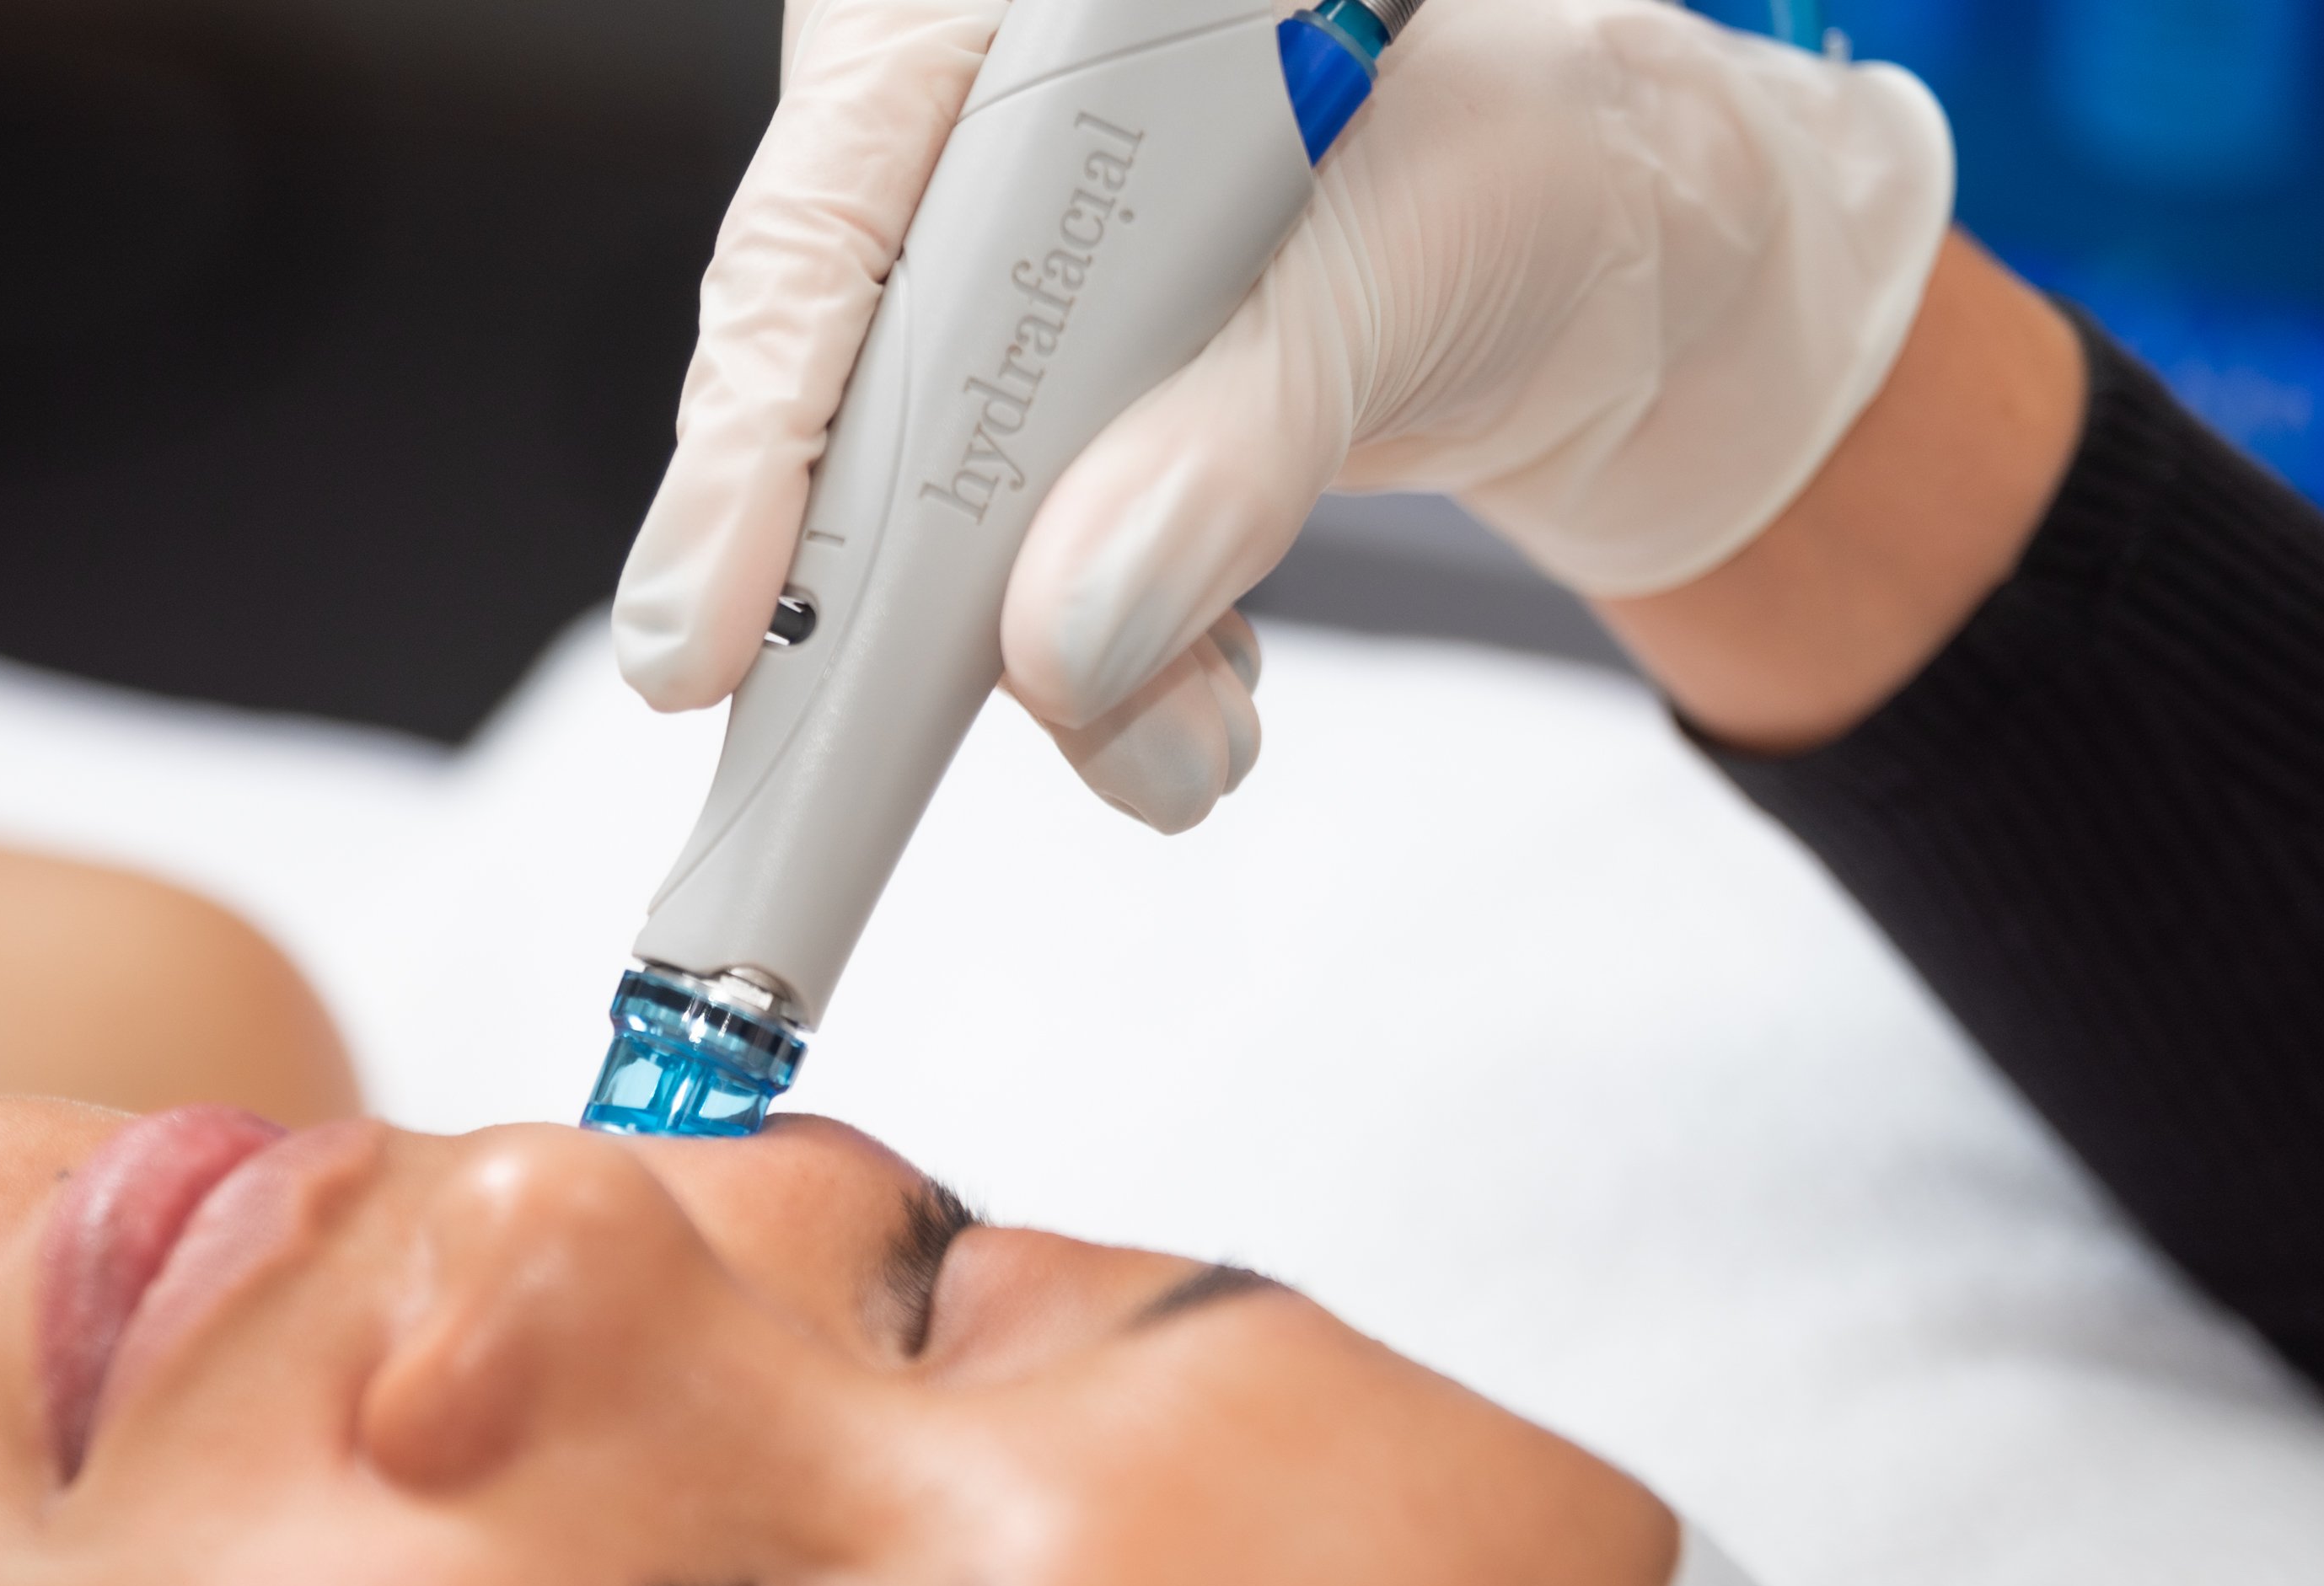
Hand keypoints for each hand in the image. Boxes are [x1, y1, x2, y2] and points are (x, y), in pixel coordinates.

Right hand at [614, 0, 1951, 829]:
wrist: (1619, 258)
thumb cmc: (1526, 175)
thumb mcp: (1405, 274)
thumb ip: (1228, 448)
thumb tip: (1065, 634)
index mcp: (1020, 30)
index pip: (824, 224)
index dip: (751, 440)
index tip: (704, 633)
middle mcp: (972, 152)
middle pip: (835, 397)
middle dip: (902, 604)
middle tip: (861, 773)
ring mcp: (1003, 305)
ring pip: (917, 528)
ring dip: (1041, 674)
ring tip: (1187, 737)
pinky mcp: (1052, 434)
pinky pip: (1012, 586)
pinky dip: (1107, 677)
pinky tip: (1202, 689)